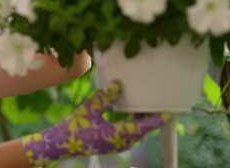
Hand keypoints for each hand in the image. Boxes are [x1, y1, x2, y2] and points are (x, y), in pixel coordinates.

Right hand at [21, 81, 169, 166]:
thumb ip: (105, 98)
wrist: (60, 143)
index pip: (144, 126)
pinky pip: (128, 133)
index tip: (169, 112)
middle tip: (158, 103)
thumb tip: (118, 84)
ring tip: (145, 105)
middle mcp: (122, 142)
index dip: (157, 119)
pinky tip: (128, 112)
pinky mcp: (110, 143)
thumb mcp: (89, 109)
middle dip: (150, 118)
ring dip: (141, 121)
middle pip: (142, 130)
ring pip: (135, 132)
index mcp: (119, 135)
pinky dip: (132, 123)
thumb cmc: (75, 127)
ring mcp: (116, 144)